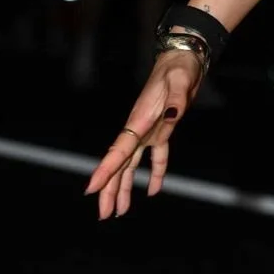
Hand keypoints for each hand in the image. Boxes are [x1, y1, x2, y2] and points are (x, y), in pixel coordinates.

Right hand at [84, 51, 203, 218]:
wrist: (182, 59)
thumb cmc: (178, 69)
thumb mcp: (180, 81)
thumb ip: (176, 101)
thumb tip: (173, 117)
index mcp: (139, 120)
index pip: (119, 150)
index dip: (105, 170)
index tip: (91, 189)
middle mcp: (139, 128)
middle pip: (120, 164)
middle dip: (109, 189)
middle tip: (103, 214)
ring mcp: (148, 130)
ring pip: (131, 165)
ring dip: (124, 188)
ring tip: (119, 211)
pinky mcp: (162, 130)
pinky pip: (156, 156)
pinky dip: (155, 173)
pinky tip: (153, 191)